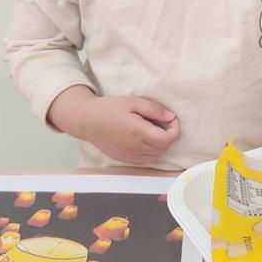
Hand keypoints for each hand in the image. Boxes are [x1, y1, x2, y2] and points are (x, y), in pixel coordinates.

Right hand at [48, 87, 180, 164]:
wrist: (87, 120)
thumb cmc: (108, 109)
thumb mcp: (133, 102)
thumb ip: (154, 109)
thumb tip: (170, 116)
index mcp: (139, 133)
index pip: (168, 139)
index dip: (175, 129)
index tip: (171, 119)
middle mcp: (136, 148)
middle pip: (164, 148)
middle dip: (168, 136)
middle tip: (162, 122)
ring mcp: (130, 156)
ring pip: (156, 156)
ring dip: (160, 145)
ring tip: (152, 130)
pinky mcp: (125, 159)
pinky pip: (145, 160)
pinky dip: (150, 151)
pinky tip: (144, 138)